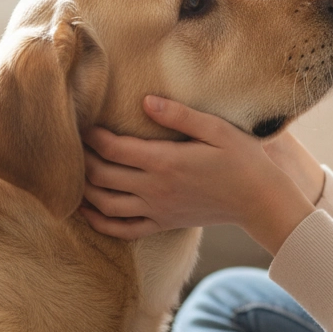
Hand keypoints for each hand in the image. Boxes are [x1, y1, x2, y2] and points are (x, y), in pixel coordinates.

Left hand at [80, 96, 316, 253]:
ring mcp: (157, 210)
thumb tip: (145, 101)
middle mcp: (155, 189)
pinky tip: (88, 210)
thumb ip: (179, 115)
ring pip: (106, 205)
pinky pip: (123, 230)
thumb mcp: (216, 129)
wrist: (259, 201)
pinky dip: (100, 222)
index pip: (114, 149)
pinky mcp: (162, 224)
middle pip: (101, 176)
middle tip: (74, 144)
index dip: (93, 135)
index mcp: (165, 162)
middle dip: (82, 160)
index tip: (85, 122)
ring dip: (84, 189)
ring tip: (75, 172)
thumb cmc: (241, 160)